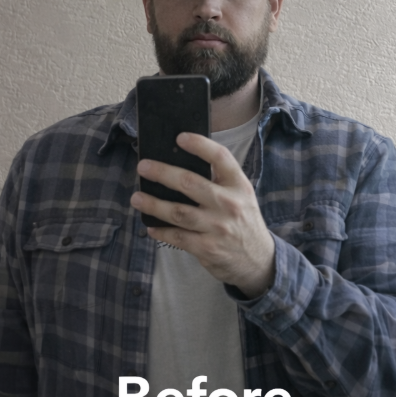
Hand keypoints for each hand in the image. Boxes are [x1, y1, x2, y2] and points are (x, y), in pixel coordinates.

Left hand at [130, 132, 275, 297]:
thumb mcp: (242, 197)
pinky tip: (151, 226)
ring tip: (136, 198)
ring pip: (178, 212)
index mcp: (239, 186)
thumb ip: (220, 182)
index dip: (200, 145)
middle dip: (162, 173)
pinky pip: (177, 237)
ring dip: (153, 204)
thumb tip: (181, 164)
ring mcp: (218, 227)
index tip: (180, 138)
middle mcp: (230, 204)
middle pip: (190, 183)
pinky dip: (161, 231)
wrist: (258, 259)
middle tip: (143, 167)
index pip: (221, 158)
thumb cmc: (243, 222)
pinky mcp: (207, 248)